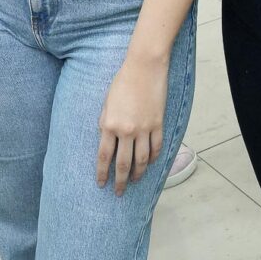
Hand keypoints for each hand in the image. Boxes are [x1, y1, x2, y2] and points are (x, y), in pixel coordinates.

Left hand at [97, 57, 167, 195]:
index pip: (104, 157)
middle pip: (123, 164)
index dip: (102, 173)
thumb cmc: (123, 81)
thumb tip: (106, 139)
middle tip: (119, 192)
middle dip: (120, 181)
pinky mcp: (158, 123)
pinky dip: (153, 158)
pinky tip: (149, 163)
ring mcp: (144, 128)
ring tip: (135, 181)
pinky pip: (156, 147)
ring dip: (138, 173)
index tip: (102, 184)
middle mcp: (126, 130)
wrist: (144, 67)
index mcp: (109, 125)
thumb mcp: (107, 102)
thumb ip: (105, 122)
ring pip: (141, 160)